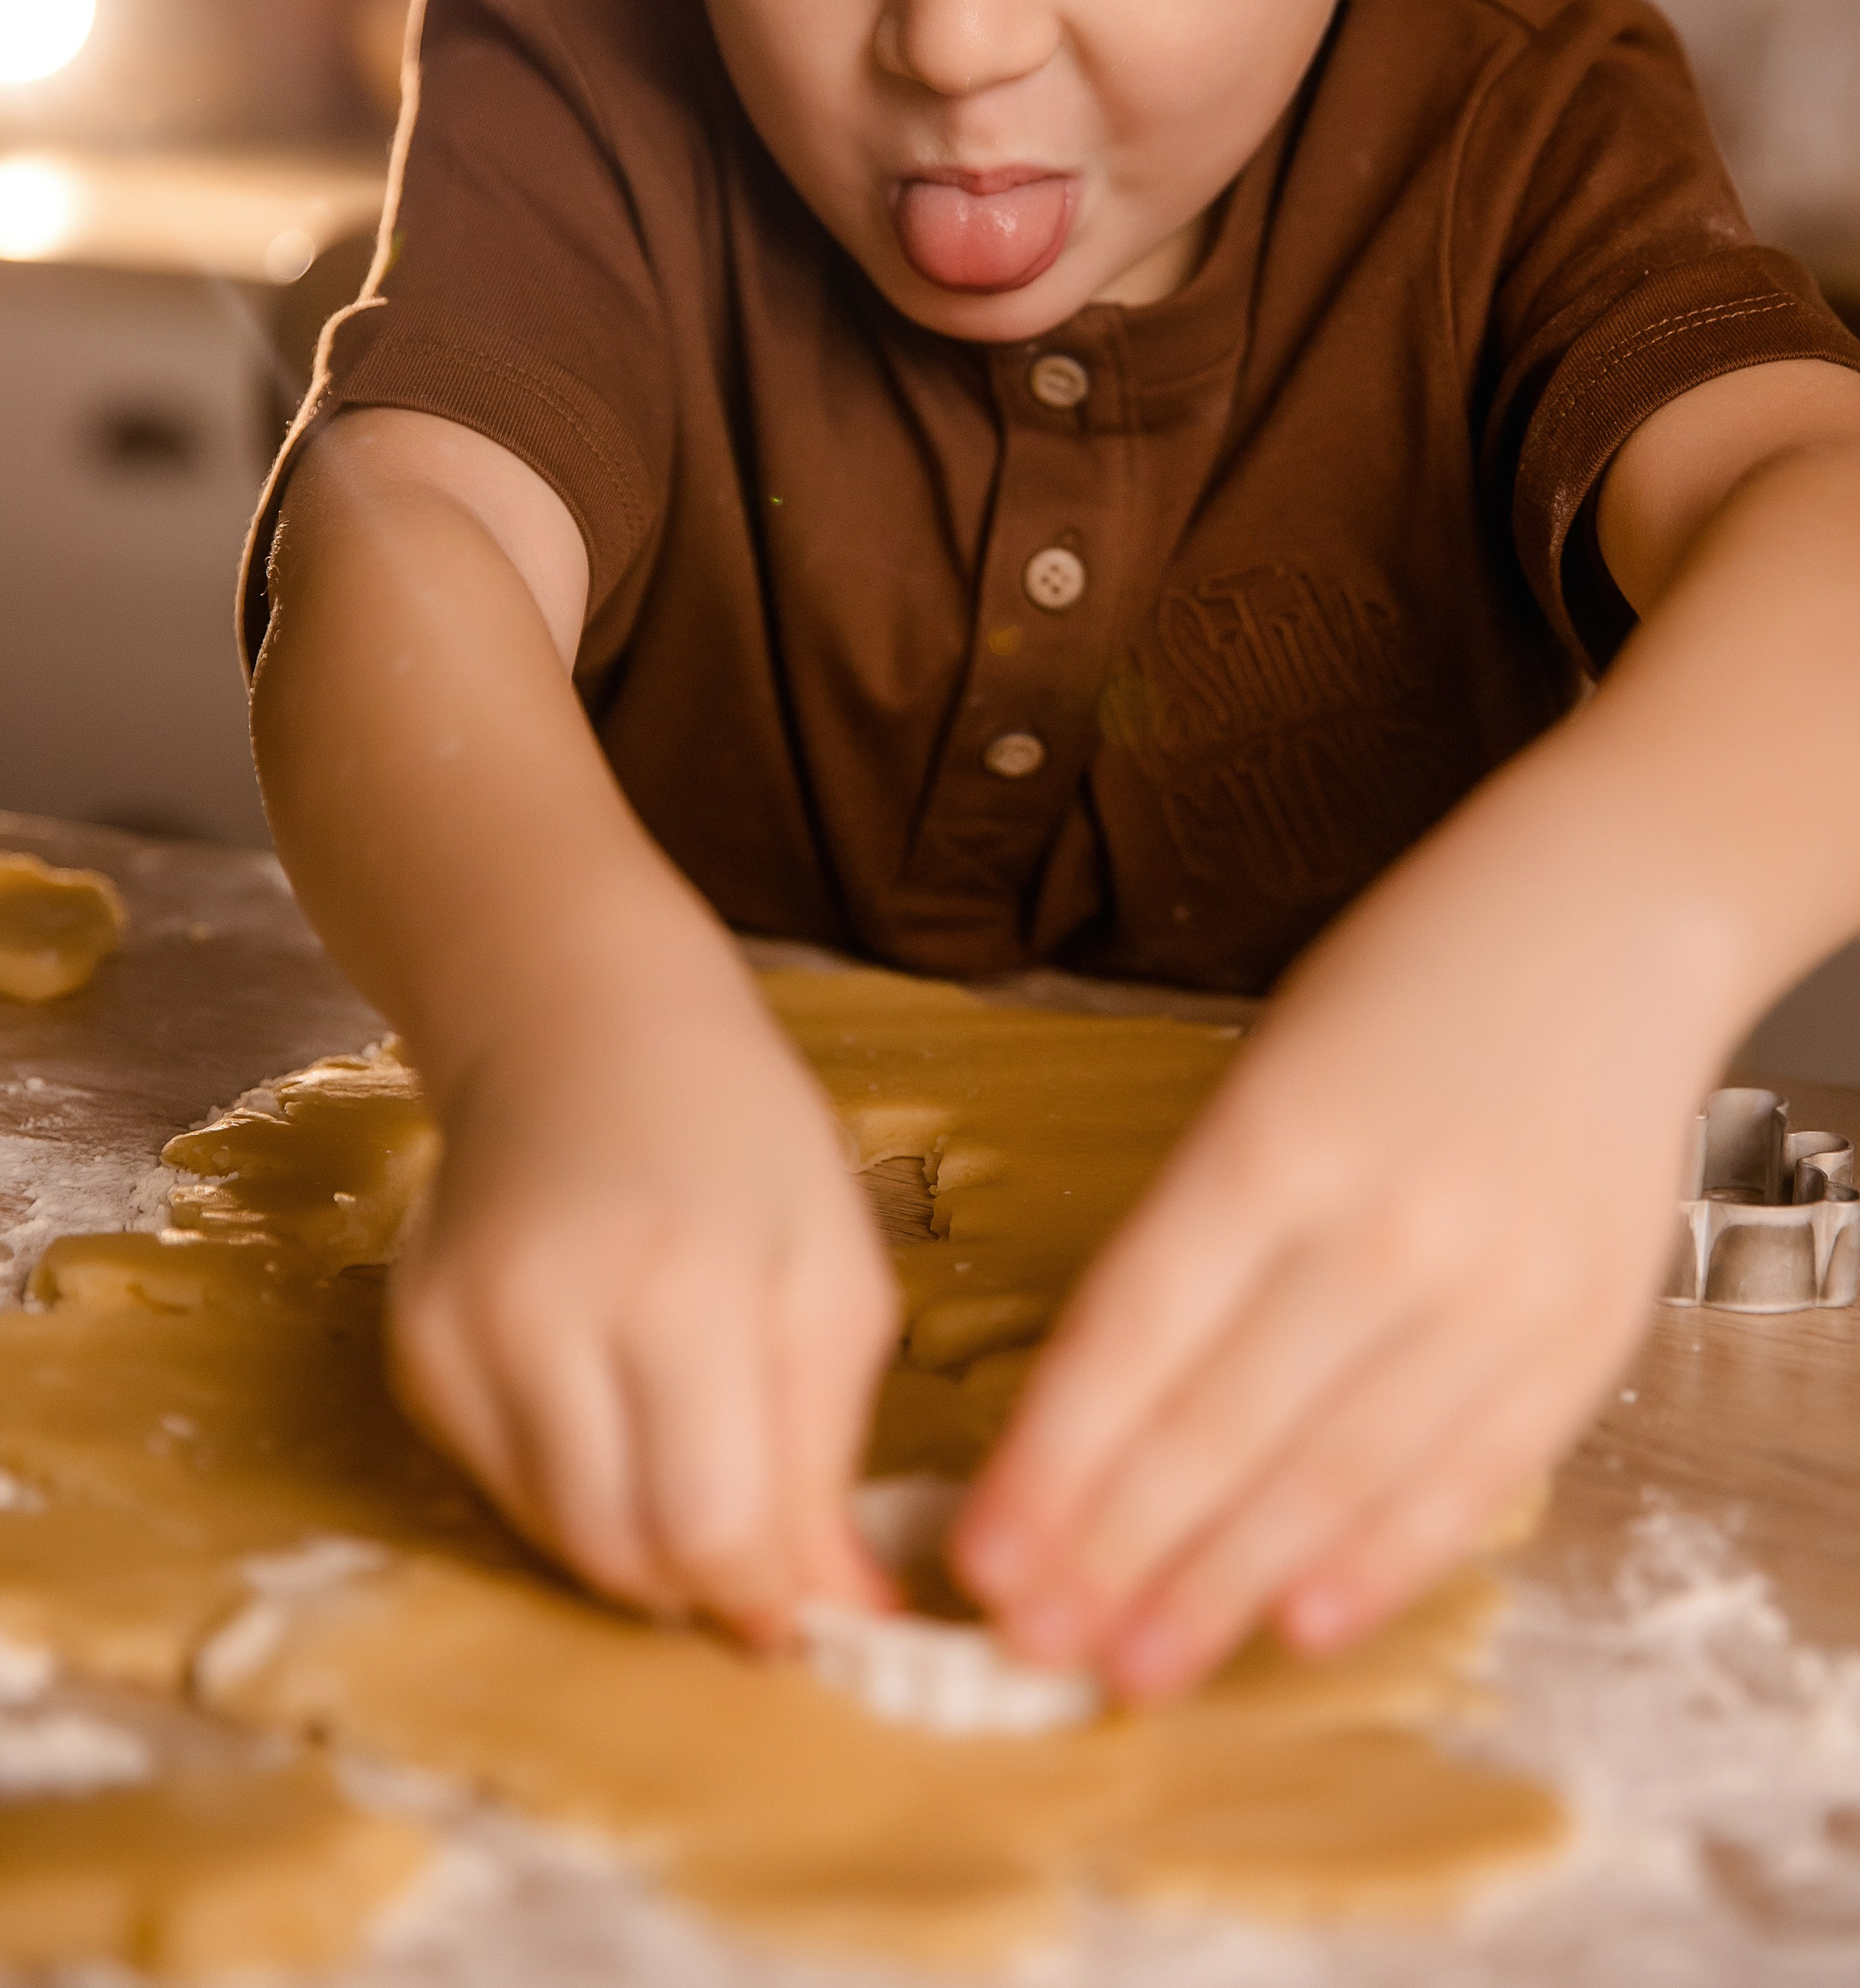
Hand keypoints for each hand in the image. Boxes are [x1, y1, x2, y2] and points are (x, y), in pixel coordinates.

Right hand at [387, 918, 899, 1644]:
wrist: (577, 1022)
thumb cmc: (739, 1138)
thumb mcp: (834, 1274)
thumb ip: (828, 1455)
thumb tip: (840, 1620)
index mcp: (682, 1285)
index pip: (711, 1527)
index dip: (762, 1594)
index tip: (805, 1606)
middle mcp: (548, 1313)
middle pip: (622, 1554)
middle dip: (700, 1580)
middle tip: (754, 1539)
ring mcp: (461, 1331)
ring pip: (555, 1537)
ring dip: (636, 1539)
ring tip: (689, 1446)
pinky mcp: (413, 1346)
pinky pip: (501, 1484)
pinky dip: (570, 1482)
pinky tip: (609, 1396)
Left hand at [949, 756, 1721, 1700]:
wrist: (1604, 923)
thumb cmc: (1402, 988)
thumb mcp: (1263, 1075)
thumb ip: (1200, 1229)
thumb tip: (1102, 1400)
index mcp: (1275, 1142)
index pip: (1133, 1336)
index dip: (1055, 1461)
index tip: (985, 1553)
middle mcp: (1383, 1227)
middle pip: (1221, 1426)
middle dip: (1115, 1551)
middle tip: (1037, 1641)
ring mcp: (1492, 1289)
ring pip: (1332, 1476)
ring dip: (1225, 1585)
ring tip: (1139, 1665)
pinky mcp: (1579, 1331)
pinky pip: (1464, 1478)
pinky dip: (1379, 1561)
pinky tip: (1300, 1621)